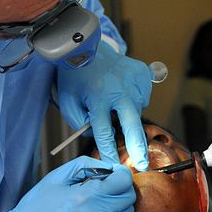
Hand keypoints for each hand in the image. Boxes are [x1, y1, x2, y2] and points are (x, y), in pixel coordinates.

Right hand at [0, 156, 134, 211]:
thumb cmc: (35, 210)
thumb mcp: (55, 178)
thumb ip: (84, 166)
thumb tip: (106, 166)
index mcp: (87, 197)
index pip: (124, 181)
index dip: (120, 173)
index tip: (113, 173)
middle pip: (129, 197)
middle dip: (121, 187)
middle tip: (107, 186)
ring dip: (120, 205)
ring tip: (102, 202)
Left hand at [57, 42, 151, 169]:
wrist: (86, 45)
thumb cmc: (75, 75)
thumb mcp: (68, 100)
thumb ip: (79, 122)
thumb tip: (98, 134)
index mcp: (98, 96)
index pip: (104, 132)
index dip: (109, 151)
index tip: (115, 165)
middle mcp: (119, 89)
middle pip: (132, 124)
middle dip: (138, 147)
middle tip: (143, 163)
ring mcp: (134, 81)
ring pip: (137, 110)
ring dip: (127, 114)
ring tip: (113, 101)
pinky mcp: (143, 74)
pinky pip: (143, 97)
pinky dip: (134, 99)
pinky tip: (122, 90)